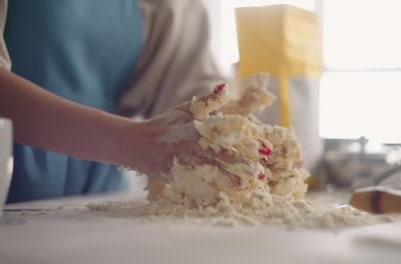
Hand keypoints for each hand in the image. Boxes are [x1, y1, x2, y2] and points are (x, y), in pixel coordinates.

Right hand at [118, 84, 248, 183]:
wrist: (136, 144)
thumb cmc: (165, 124)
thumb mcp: (185, 109)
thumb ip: (208, 102)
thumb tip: (225, 88)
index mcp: (195, 127)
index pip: (226, 134)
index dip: (246, 142)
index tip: (265, 149)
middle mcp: (191, 146)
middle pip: (222, 156)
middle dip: (243, 165)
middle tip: (261, 173)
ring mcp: (184, 163)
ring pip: (211, 173)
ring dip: (230, 180)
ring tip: (247, 186)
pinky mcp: (177, 177)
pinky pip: (197, 185)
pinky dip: (211, 189)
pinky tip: (225, 194)